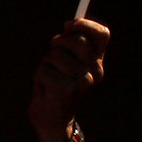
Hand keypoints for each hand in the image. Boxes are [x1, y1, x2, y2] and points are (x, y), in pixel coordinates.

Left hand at [30, 16, 108, 141]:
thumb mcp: (64, 59)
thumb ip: (69, 42)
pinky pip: (45, 70)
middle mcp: (95, 71)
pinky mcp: (67, 90)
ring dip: (46, 63)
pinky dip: (39, 76)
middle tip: (52, 55)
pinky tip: (46, 87)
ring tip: (50, 76)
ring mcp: (83, 82)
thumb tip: (70, 24)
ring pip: (56, 55)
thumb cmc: (55, 83)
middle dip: (58, 43)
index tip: (68, 24)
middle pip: (77, 40)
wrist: (51, 117)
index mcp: (97, 60)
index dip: (86, 25)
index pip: (102, 34)